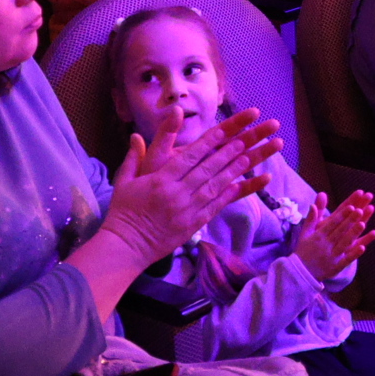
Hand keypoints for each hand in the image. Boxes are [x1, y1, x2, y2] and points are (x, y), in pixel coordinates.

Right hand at [101, 105, 282, 265]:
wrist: (127, 246)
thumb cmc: (124, 211)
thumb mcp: (125, 180)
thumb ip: (134, 156)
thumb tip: (136, 134)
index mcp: (160, 180)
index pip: (189, 157)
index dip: (208, 142)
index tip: (224, 130)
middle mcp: (177, 193)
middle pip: (207, 168)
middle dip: (229, 152)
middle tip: (247, 138)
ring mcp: (187, 210)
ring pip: (215, 186)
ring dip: (234, 170)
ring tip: (250, 156)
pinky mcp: (194, 224)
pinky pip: (216, 206)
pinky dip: (230, 194)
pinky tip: (243, 184)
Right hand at [293, 191, 374, 280]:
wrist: (300, 273)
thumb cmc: (304, 250)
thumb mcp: (305, 234)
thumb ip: (311, 219)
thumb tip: (312, 205)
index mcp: (318, 236)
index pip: (332, 224)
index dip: (342, 215)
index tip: (351, 206)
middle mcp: (325, 245)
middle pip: (340, 231)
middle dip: (350, 221)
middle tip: (360, 210)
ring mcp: (331, 257)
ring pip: (344, 244)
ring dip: (353, 234)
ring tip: (363, 224)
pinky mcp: (335, 267)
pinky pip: (346, 260)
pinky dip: (354, 254)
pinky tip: (363, 247)